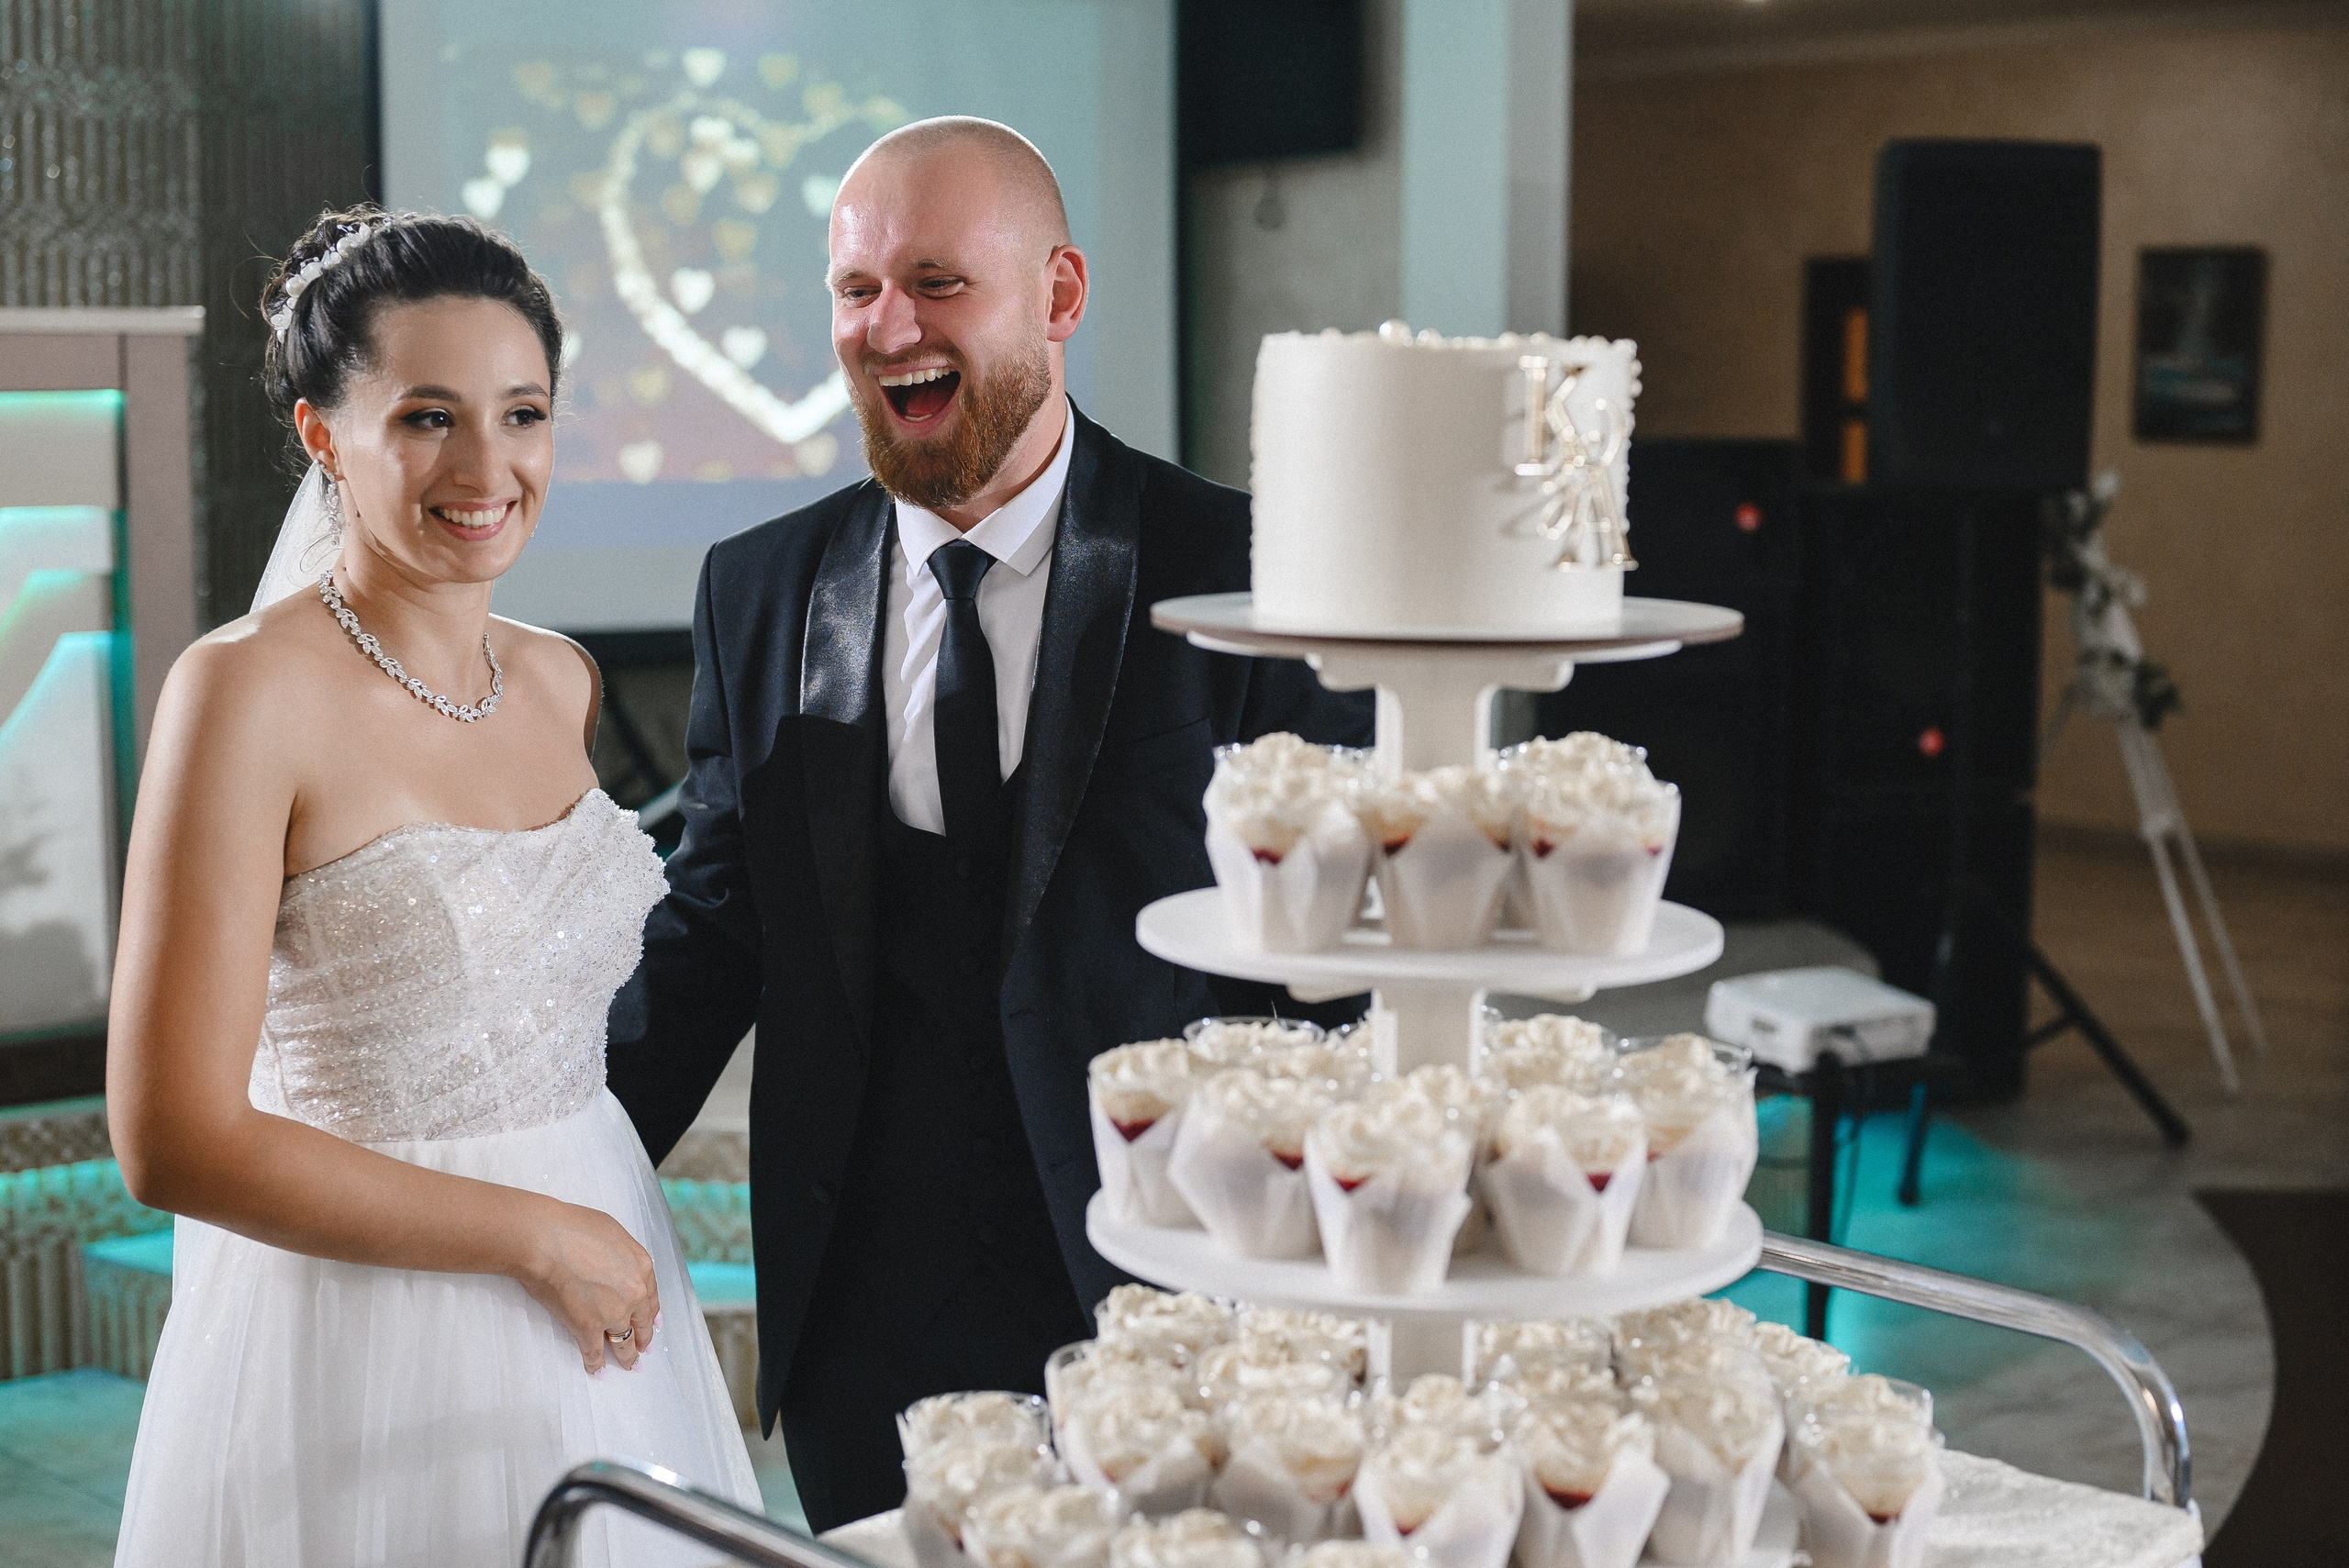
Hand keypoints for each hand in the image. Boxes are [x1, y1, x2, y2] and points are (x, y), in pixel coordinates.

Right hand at [516, 1198, 660, 1372]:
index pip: (651, 1297)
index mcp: (642, 1267)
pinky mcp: (587, 1328)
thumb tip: (617, 1267)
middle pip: (641, 1322)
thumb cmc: (573, 1227)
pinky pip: (594, 1351)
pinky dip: (595, 1363)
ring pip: (623, 1341)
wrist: (547, 1240)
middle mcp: (634, 1293)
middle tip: (643, 1350)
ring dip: (625, 1355)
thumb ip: (622, 1255)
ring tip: (628, 1365)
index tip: (651, 1324)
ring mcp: (612, 1313)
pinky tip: (596, 1370)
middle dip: (643, 1338)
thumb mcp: (613, 1233)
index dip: (650, 1313)